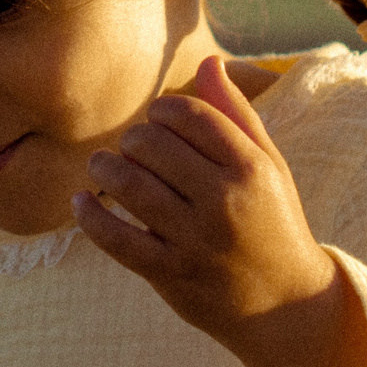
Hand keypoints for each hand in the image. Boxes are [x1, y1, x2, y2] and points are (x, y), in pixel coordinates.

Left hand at [71, 55, 366, 366]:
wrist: (287, 305)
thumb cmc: (274, 223)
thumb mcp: (269, 166)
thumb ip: (235, 114)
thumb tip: (207, 61)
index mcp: (251, 168)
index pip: (190, 114)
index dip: (162, 109)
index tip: (158, 120)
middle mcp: (224, 202)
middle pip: (151, 144)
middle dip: (132, 139)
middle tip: (131, 147)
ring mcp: (195, 240)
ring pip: (127, 185)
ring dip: (103, 168)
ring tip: (102, 167)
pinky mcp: (170, 274)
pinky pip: (114, 238)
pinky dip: (88, 216)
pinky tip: (80, 202)